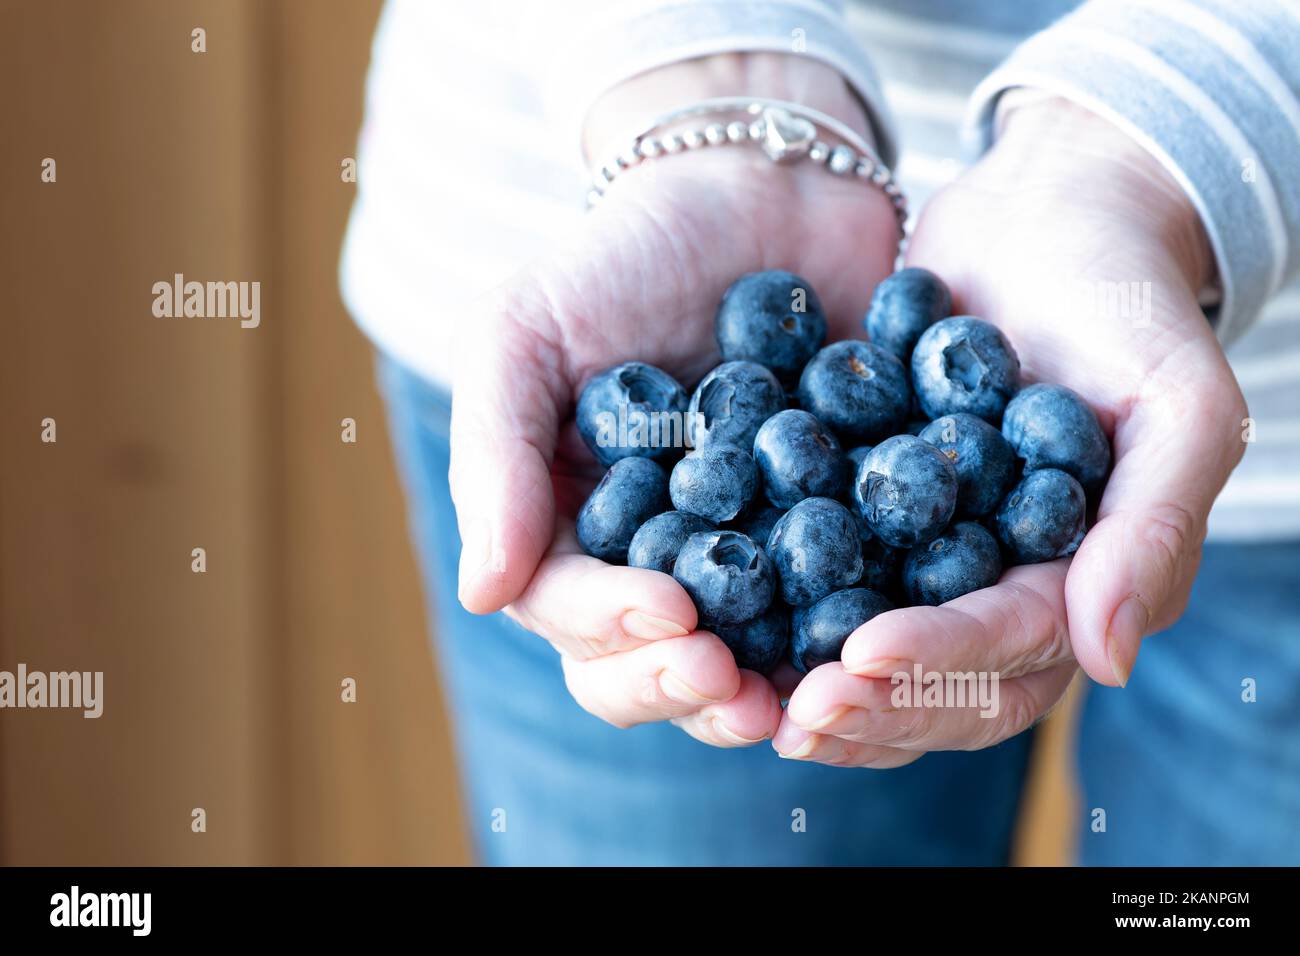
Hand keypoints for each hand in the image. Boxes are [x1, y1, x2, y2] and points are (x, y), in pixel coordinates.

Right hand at [450, 55, 899, 745]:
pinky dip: (854, 629)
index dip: (612, 629)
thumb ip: (496, 456)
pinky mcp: (840, 535)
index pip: (573, 611)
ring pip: (745, 659)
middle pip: (653, 663)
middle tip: (729, 676)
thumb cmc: (621, 258)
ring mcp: (752, 557)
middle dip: (684, 682)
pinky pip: (845, 603)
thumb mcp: (524, 333)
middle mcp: (659, 562)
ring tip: (797, 695)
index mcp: (575, 531)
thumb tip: (482, 593)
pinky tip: (881, 638)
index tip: (670, 613)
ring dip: (764, 686)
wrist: (759, 192)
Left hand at [776, 96, 1246, 766]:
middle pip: (935, 685)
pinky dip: (767, 602)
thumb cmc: (1126, 301)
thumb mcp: (1176, 402)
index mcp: (1076, 583)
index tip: (859, 657)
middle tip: (790, 710)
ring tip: (736, 688)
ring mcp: (927, 557)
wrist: (1043, 216)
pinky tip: (707, 610)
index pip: (1009, 649)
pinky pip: (816, 576)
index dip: (939, 662)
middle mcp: (997, 589)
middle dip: (866, 702)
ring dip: (807, 677)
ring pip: (869, 652)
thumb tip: (1110, 662)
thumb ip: (1155, 527)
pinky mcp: (866, 515)